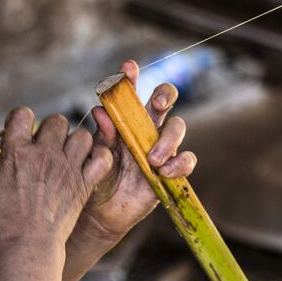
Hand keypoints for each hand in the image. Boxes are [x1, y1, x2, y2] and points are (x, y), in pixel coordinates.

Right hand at [0, 107, 112, 280]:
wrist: (27, 250)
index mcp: (15, 153)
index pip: (23, 114)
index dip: (21, 119)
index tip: (19, 134)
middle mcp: (44, 155)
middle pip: (58, 120)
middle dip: (51, 129)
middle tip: (46, 147)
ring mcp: (67, 168)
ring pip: (83, 135)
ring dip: (76, 142)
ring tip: (67, 157)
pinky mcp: (84, 184)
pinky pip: (102, 157)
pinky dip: (100, 157)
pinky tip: (88, 166)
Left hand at [86, 60, 197, 238]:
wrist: (101, 213)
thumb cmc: (96, 178)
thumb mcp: (94, 157)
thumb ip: (101, 136)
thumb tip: (100, 111)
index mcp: (124, 119)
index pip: (129, 92)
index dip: (131, 77)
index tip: (128, 67)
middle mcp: (146, 128)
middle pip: (164, 99)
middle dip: (164, 94)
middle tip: (157, 103)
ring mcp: (161, 147)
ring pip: (177, 127)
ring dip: (168, 139)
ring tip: (151, 158)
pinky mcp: (173, 169)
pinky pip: (186, 159)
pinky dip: (179, 163)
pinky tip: (163, 172)